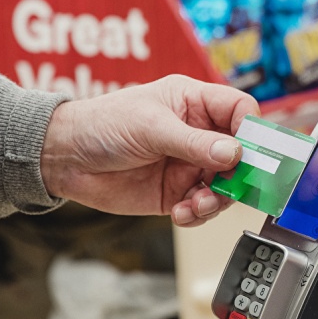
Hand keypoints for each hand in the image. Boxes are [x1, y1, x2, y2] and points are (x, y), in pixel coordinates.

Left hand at [40, 75, 259, 226]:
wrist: (64, 159)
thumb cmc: (102, 125)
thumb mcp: (150, 127)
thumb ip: (194, 142)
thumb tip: (235, 153)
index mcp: (195, 104)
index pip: (241, 111)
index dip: (253, 130)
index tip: (253, 152)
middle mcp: (198, 134)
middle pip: (241, 155)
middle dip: (239, 175)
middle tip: (231, 188)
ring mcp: (189, 165)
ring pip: (226, 185)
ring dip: (218, 200)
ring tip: (197, 204)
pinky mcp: (176, 192)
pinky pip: (202, 207)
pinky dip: (198, 214)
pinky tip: (181, 213)